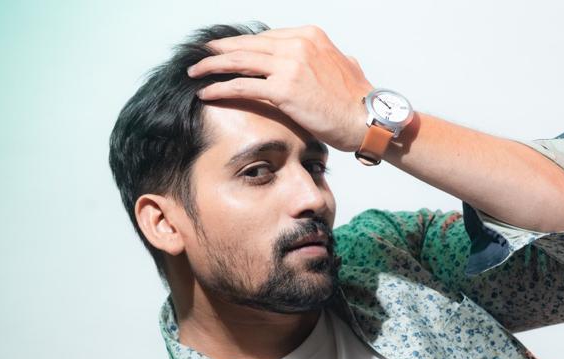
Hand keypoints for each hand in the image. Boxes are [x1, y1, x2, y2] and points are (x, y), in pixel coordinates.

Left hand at [186, 24, 373, 152]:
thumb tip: (337, 59)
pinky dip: (220, 88)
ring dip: (212, 66)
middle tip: (201, 57)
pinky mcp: (283, 89)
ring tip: (194, 72)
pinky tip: (206, 93)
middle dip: (220, 50)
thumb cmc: (359, 101)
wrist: (368, 118)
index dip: (242, 46)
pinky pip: (242, 85)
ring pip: (239, 61)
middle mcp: (297, 44)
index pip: (266, 38)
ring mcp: (289, 65)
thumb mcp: (346, 66)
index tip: (226, 52)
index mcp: (310, 36)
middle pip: (247, 45)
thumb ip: (333, 59)